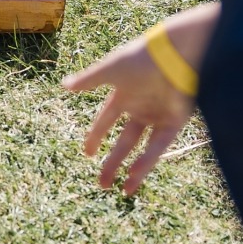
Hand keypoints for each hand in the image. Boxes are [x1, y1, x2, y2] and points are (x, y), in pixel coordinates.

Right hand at [62, 2, 219, 194]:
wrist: (177, 54)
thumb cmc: (142, 58)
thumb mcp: (111, 70)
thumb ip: (89, 80)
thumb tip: (64, 86)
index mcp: (124, 94)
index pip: (106, 120)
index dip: (96, 137)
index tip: (86, 154)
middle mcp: (141, 108)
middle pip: (124, 141)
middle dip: (112, 162)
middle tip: (101, 184)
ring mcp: (158, 116)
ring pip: (142, 149)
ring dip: (132, 169)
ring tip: (122, 190)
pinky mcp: (175, 122)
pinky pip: (159, 147)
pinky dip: (147, 161)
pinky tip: (135, 175)